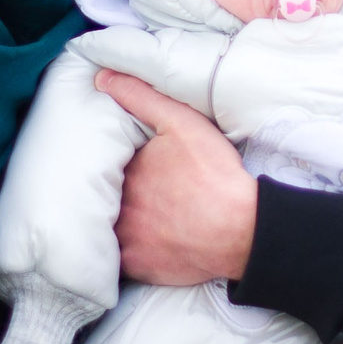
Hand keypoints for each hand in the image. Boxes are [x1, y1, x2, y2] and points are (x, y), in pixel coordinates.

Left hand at [96, 70, 257, 284]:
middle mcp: (117, 205)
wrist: (241, 228)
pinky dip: (124, 250)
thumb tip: (101, 76)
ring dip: (113, 220)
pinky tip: (139, 241)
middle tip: (134, 189)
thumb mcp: (181, 122)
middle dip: (112, 190)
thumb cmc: (214, 175)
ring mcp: (125, 239)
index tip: (127, 162)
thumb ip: (140, 97)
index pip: (107, 163)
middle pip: (106, 194)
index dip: (115, 161)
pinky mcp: (137, 266)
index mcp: (125, 170)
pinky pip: (117, 260)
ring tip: (134, 214)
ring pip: (107, 226)